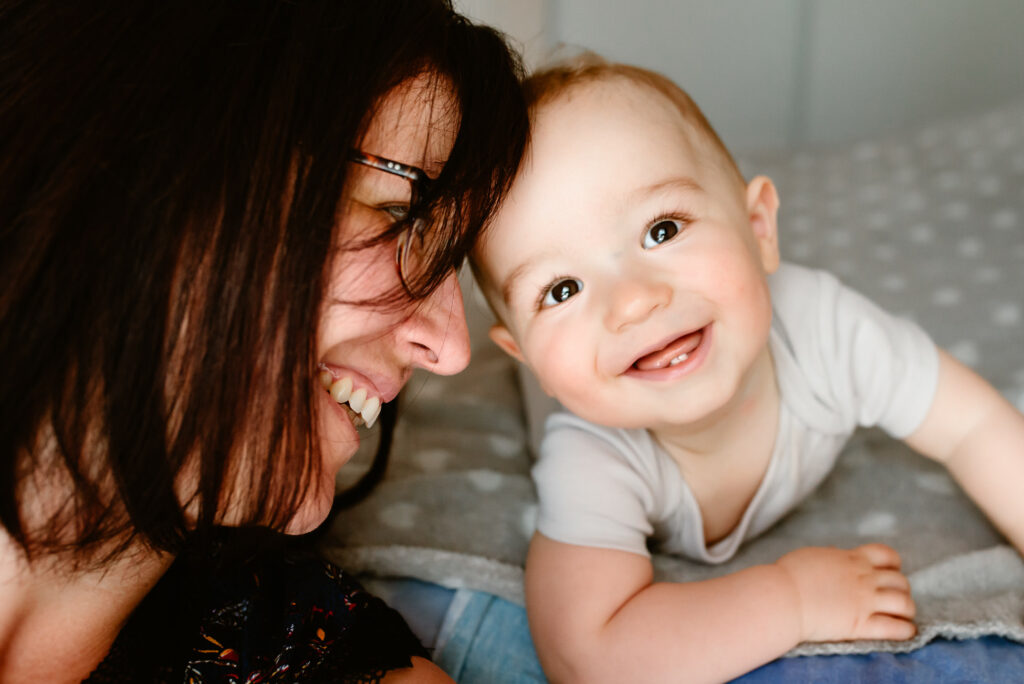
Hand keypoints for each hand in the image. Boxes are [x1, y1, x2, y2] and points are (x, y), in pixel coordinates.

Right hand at [776, 543, 915, 642]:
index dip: (894, 563)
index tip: (891, 570)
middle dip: (902, 588)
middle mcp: (863, 578)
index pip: (886, 555)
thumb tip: (836, 553)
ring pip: (904, 603)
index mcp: (851, 559)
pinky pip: (894, 628)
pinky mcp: (860, 624)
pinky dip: (905, 630)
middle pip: (899, 580)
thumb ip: (830, 556)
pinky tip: (906, 631)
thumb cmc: (789, 575)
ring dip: (908, 609)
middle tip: (895, 597)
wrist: (782, 597)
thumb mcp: (813, 555)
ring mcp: (864, 601)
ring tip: (904, 615)